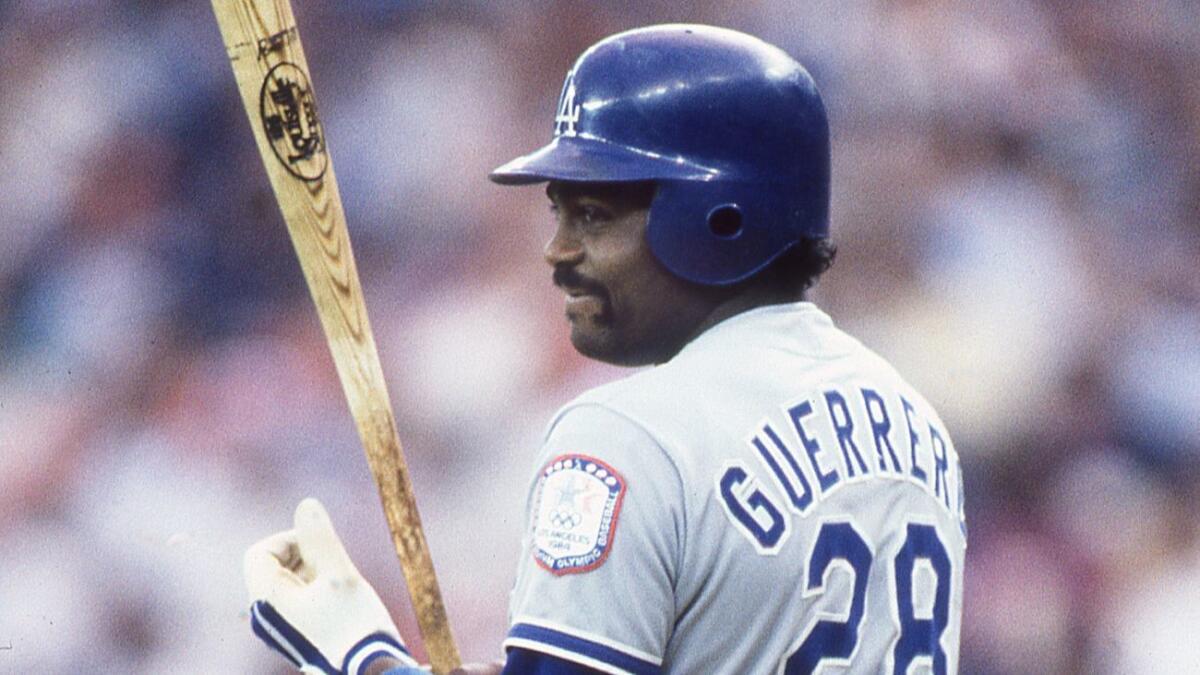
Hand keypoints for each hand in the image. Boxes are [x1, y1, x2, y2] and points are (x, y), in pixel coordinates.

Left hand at [244, 498, 417, 673]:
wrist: (371, 671)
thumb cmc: (355, 626)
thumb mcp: (340, 574)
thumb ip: (321, 538)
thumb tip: (306, 504)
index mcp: (268, 599)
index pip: (260, 552)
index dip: (289, 540)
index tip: (320, 546)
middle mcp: (266, 615)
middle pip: (274, 565)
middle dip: (305, 556)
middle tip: (335, 566)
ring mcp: (280, 627)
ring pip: (289, 581)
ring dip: (314, 572)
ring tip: (341, 585)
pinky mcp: (297, 634)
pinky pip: (298, 599)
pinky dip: (317, 589)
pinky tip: (340, 600)